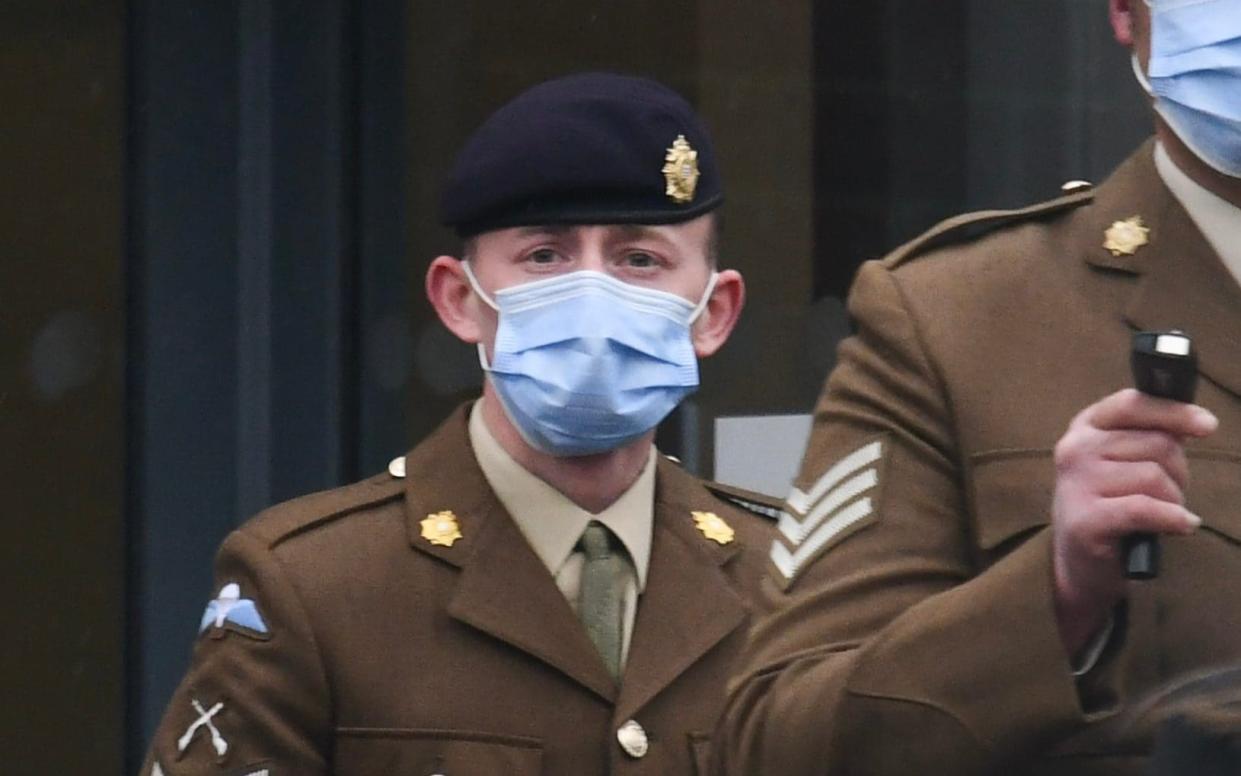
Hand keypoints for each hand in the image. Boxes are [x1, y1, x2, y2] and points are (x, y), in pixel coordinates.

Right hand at [1051, 388, 1216, 655]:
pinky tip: (1180, 526)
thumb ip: (1149, 437)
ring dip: (1173, 500)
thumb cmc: (1110, 506)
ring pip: (1155, 477)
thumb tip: (1196, 422)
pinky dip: (1172, 519)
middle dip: (1178, 471)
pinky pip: (1146, 509)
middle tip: (1168, 493)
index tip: (1207, 425)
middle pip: (1157, 444)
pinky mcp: (1086, 519)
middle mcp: (1075, 449)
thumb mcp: (1122, 462)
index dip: (1174, 412)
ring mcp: (1076, 483)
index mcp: (1084, 427)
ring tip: (1162, 514)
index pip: (1133, 403)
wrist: (1078, 564)